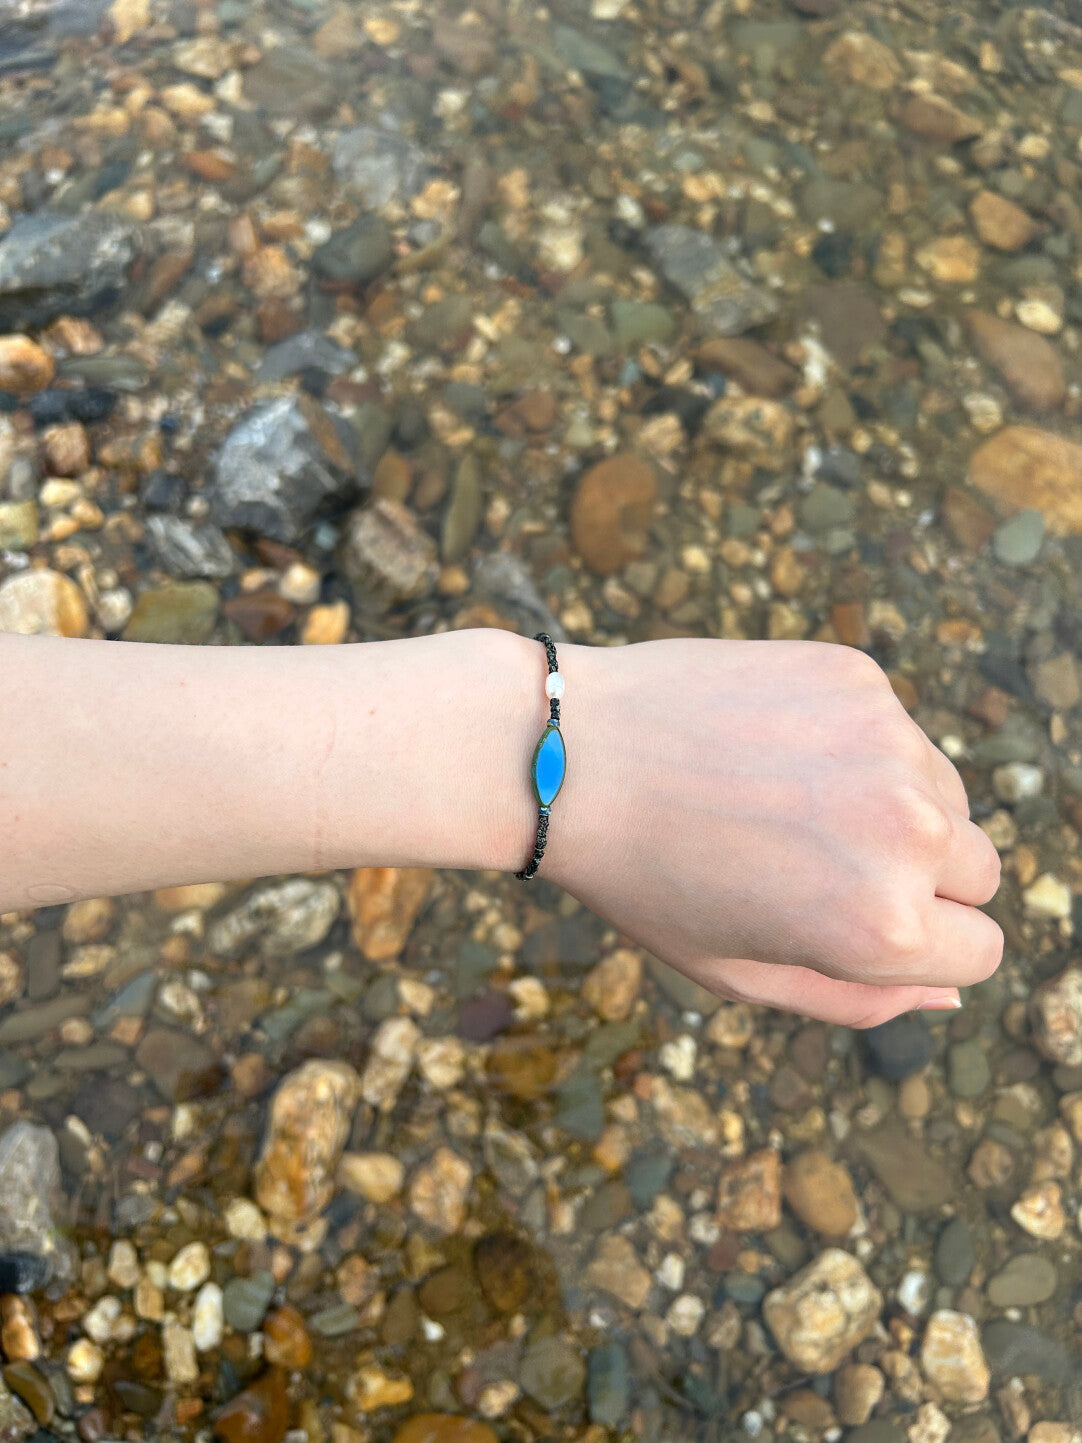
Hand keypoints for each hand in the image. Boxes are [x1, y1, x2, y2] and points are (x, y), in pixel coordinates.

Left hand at [540, 638, 1002, 1027]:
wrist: (569, 754)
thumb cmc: (644, 878)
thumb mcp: (738, 973)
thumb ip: (855, 999)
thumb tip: (944, 992)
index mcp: (882, 926)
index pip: (980, 949)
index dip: (922, 945)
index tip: (861, 923)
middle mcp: (906, 832)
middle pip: (979, 870)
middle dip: (921, 878)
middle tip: (818, 864)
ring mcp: (889, 743)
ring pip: (946, 793)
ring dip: (897, 806)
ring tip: (786, 803)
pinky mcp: (860, 677)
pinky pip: (896, 727)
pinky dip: (855, 742)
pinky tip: (770, 747)